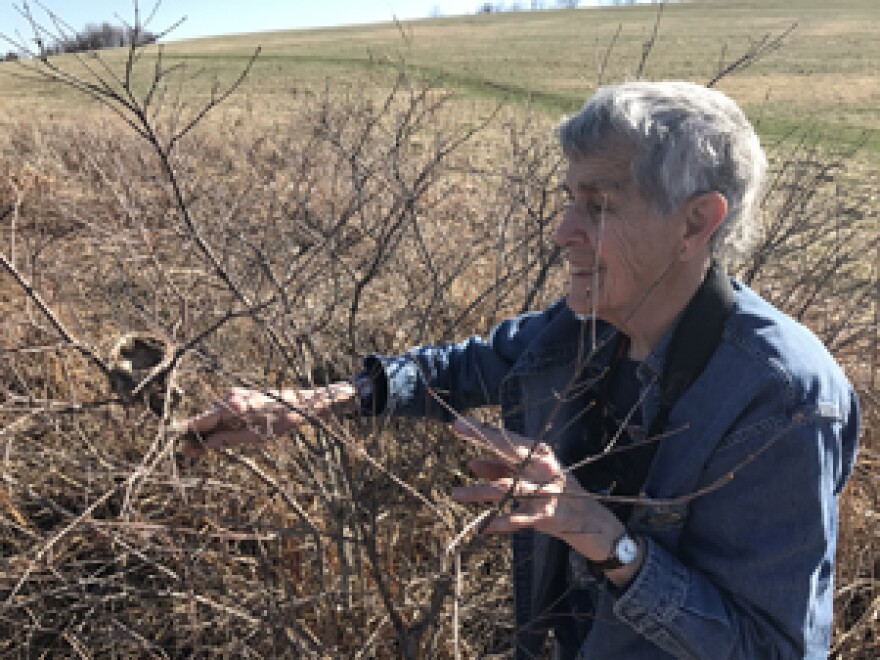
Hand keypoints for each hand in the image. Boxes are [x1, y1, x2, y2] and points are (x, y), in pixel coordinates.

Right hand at [181, 383, 356, 455]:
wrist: (301, 403)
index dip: (190, 436)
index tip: (184, 449)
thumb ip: (225, 439)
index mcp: (232, 407)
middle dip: (199, 436)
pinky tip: (223, 434)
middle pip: (205, 419)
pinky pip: (223, 412)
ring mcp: (234, 395)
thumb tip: (201, 446)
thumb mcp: (253, 436)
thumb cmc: (280, 421)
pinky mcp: (240, 396)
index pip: (201, 421)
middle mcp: (230, 397)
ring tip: (210, 446)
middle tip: (193, 453)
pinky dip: (221, 424)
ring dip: (211, 431)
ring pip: (213, 416)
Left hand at [451, 417, 625, 563]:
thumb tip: (472, 463)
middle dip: (483, 439)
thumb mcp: (531, 478)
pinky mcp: (546, 516)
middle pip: (510, 451)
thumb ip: (502, 470)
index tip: (460, 423)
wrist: (592, 522)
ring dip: (479, 492)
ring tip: (454, 494)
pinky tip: (480, 526)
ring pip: (507, 488)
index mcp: (541, 454)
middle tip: (458, 429)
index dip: (484, 431)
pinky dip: (498, 522)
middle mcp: (544, 468)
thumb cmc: (557, 493)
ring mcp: (546, 492)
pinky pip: (517, 519)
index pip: (509, 439)